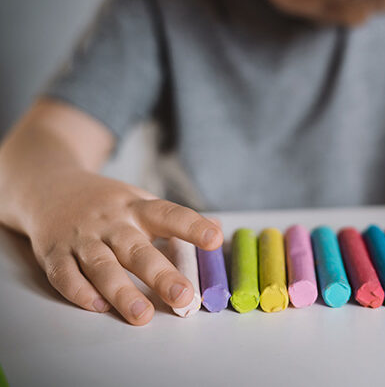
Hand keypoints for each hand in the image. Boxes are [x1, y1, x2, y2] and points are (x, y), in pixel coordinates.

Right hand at [25, 169, 221, 324]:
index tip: (216, 239)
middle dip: (161, 274)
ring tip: (142, 314)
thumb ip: (174, 221)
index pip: (169, 215)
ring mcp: (82, 238)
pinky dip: (80, 292)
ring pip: (102, 267)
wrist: (48, 186)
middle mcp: (111, 222)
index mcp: (137, 207)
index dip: (193, 227)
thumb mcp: (140, 201)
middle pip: (137, 249)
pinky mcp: (54, 253)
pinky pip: (65, 275)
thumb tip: (220, 229)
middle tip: (184, 296)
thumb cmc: (107, 204)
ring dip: (121, 292)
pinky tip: (98, 306)